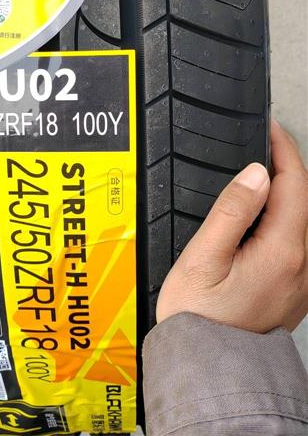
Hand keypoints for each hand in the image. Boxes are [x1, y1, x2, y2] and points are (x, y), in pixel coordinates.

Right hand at [157, 120, 307, 332]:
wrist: (207, 367)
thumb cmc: (198, 317)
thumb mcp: (204, 257)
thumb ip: (233, 211)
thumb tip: (256, 173)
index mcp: (282, 252)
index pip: (295, 185)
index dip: (284, 150)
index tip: (270, 129)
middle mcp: (302, 266)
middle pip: (305, 201)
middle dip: (289, 166)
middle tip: (265, 143)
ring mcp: (302, 281)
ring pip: (305, 221)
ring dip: (290, 191)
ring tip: (263, 171)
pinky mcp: (293, 291)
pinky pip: (300, 241)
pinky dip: (288, 216)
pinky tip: (266, 213)